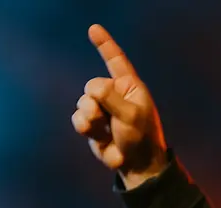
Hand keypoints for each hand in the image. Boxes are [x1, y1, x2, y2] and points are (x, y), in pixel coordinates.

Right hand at [72, 24, 167, 188]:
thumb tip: (92, 88)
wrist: (136, 165)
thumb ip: (111, 98)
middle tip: (110, 118)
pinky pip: (78, 117)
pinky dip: (85, 127)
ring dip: (91, 117)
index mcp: (130, 87)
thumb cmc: (141, 138)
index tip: (93, 28)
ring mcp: (103, 108)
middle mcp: (115, 94)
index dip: (105, 45)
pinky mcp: (93, 123)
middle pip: (92, 85)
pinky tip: (97, 136)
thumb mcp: (131, 116)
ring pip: (83, 102)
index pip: (116, 61)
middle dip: (96, 102)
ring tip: (106, 130)